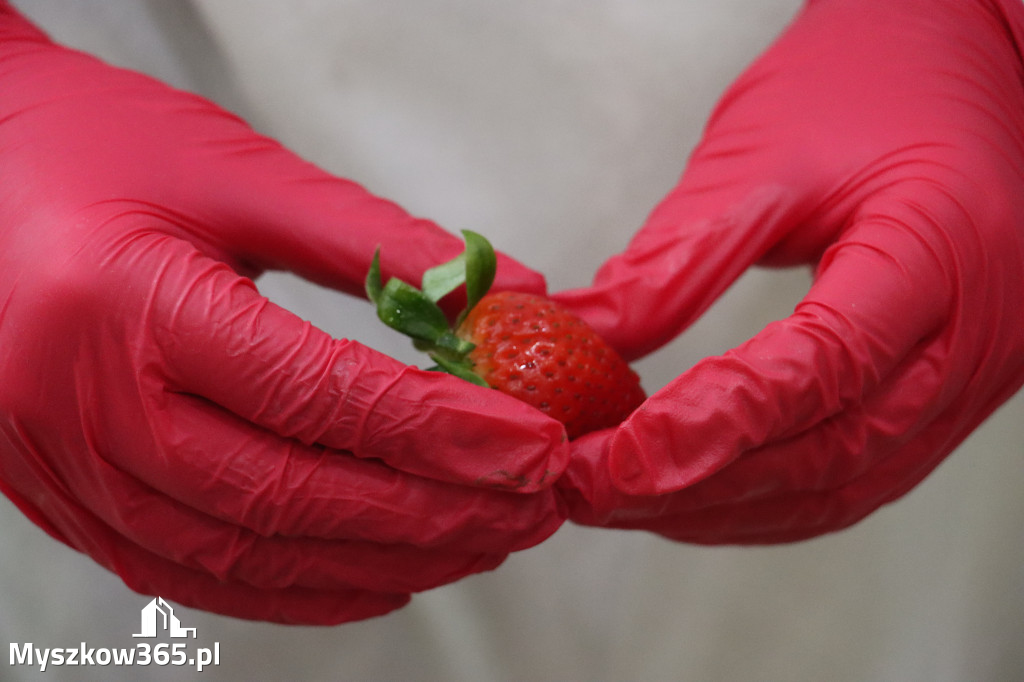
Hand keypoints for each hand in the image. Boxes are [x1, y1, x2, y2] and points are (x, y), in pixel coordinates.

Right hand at [0, 4, 565, 622]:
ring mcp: (71, 470)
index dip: (443, 431)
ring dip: (382, 561)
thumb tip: (497, 292)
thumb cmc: (87, 149)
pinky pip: (195, 574)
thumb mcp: (230, 172)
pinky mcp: (69, 500)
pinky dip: (300, 589)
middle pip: (294, 497)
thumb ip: (372, 238)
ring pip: (251, 555)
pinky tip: (381, 576)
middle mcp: (92, 409)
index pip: (321, 398)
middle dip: (434, 512)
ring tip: (481, 543)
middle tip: (531, 505)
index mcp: (132, 307)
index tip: (534, 445)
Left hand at [554, 0, 1023, 542]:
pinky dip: (761, 499)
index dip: (713, 424)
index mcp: (940, 247)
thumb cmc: (865, 91)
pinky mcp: (938, 402)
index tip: (613, 456)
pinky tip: (687, 497)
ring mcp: (966, 382)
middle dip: (695, 485)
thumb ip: (675, 260)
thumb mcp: (762, 158)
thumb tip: (577, 339)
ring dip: (719, 508)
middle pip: (829, 451)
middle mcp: (973, 338)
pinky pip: (851, 479)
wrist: (957, 77)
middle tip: (587, 489)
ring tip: (617, 500)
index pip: (824, 365)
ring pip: (838, 486)